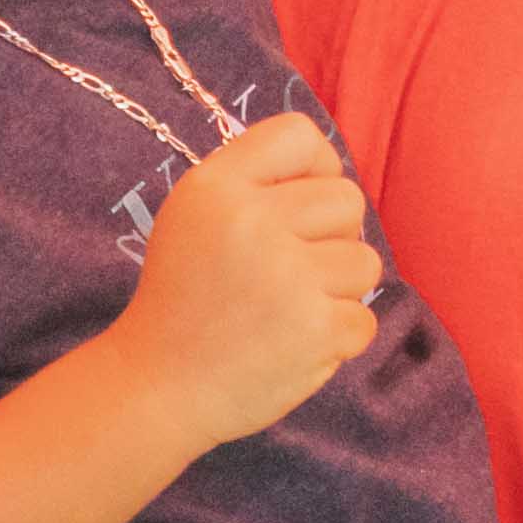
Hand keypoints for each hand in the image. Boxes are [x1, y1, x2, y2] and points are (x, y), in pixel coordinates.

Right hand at [104, 115, 383, 446]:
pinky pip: (364, 318)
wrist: (157, 387)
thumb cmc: (183, 300)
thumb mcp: (194, 217)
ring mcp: (287, 276)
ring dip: (337, 291)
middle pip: (347, 199)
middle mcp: (252, 221)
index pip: (299, 135)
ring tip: (288, 310)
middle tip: (290, 271)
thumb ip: (253, 183)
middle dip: (333, 236)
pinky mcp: (315, 328)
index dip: (317, 166)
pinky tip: (291, 345)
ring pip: (365, 261)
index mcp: (217, 186)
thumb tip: (330, 170)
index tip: (303, 204)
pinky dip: (336, 338)